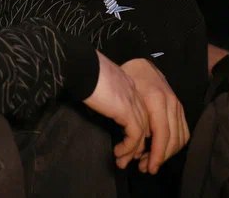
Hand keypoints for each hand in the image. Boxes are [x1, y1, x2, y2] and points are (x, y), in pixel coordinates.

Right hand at [83, 53, 148, 169]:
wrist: (82, 66)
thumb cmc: (83, 73)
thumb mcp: (99, 85)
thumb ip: (107, 95)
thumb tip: (104, 106)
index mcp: (129, 85)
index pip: (141, 112)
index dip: (137, 131)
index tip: (130, 145)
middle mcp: (135, 93)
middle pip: (146, 124)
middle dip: (139, 145)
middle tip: (130, 159)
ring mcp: (133, 101)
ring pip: (143, 133)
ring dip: (133, 151)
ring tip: (122, 162)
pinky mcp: (127, 111)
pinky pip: (134, 135)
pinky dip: (128, 147)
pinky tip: (118, 153)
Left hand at [119, 58, 188, 174]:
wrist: (139, 63)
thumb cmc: (127, 79)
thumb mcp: (125, 97)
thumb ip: (133, 120)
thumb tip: (136, 147)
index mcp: (157, 99)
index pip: (162, 133)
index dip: (158, 154)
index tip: (150, 168)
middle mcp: (172, 102)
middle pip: (173, 139)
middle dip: (160, 157)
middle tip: (144, 167)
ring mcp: (178, 105)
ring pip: (180, 138)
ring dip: (167, 153)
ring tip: (150, 160)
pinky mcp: (180, 107)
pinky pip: (183, 131)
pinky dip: (174, 144)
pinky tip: (161, 149)